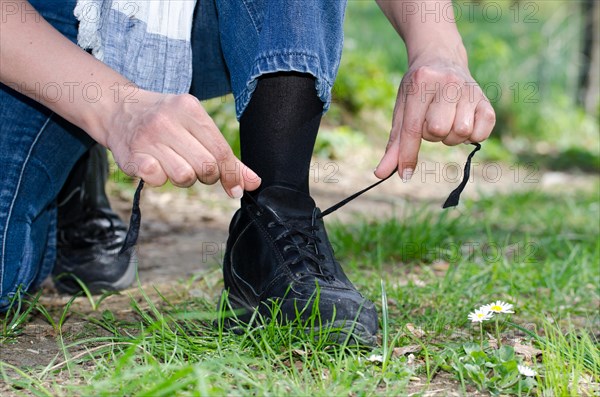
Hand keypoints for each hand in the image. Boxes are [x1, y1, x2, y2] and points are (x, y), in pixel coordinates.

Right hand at [104, 89, 260, 197]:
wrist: (117, 109)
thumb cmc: (166, 120)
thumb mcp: (197, 125)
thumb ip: (226, 156)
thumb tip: (254, 183)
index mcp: (189, 108)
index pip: (221, 150)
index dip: (232, 175)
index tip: (236, 190)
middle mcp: (167, 121)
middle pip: (205, 167)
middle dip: (207, 176)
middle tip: (197, 168)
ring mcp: (147, 138)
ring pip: (184, 177)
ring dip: (184, 178)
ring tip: (174, 163)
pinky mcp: (131, 156)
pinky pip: (158, 181)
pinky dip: (161, 179)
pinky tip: (156, 166)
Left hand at [374, 55, 494, 180]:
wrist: (442, 58)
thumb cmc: (417, 89)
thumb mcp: (402, 108)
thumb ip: (394, 143)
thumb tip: (381, 174)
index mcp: (422, 82)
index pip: (413, 127)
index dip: (408, 154)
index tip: (404, 175)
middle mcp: (448, 82)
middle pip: (438, 131)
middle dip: (431, 134)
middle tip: (431, 120)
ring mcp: (470, 90)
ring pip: (460, 133)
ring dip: (450, 136)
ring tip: (447, 120)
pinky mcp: (486, 100)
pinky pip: (480, 134)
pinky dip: (471, 136)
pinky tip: (463, 121)